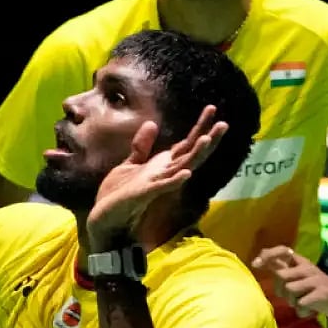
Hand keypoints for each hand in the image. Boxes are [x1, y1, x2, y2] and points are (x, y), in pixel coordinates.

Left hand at [86, 105, 227, 249]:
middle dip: (207, 139)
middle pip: (191, 155)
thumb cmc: (117, 194)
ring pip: (182, 168)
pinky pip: (163, 187)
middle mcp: (164, 175)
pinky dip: (175, 180)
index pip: (185, 145)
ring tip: (207, 139)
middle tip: (224, 123)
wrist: (103, 218)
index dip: (199, 127)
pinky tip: (187, 173)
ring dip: (195, 155)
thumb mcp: (130, 164)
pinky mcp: (144, 195)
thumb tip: (152, 123)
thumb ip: (142, 147)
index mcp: (161, 166)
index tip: (212, 109)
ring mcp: (157, 185)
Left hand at [252, 246, 327, 320]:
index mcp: (301, 263)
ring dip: (293, 302)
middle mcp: (308, 268)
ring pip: (290, 290)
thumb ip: (282, 270)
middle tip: (291, 298)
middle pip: (281, 276)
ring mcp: (316, 280)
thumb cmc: (316, 290)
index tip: (256, 264)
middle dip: (281, 290)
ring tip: (303, 303)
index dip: (268, 255)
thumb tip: (257, 261)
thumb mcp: (300, 277)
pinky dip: (302, 311)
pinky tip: (311, 309)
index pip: (283, 251)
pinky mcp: (323, 293)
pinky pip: (301, 304)